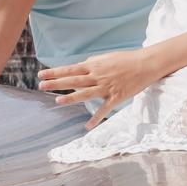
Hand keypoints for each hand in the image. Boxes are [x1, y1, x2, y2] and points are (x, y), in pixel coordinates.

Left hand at [38, 48, 164, 129]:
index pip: (70, 69)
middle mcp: (98, 76)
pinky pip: (104, 109)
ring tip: (57, 101)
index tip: (41, 74)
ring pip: (86, 93)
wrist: (145, 64)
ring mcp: (106, 87)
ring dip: (71, 98)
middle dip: (57, 83)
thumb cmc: (125, 59)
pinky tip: (87, 127)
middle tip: (41, 86)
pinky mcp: (116, 97)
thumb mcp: (106, 58)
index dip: (55, 72)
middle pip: (74, 80)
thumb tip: (80, 68)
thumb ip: (92, 64)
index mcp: (94, 65)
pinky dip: (96, 118)